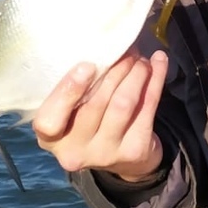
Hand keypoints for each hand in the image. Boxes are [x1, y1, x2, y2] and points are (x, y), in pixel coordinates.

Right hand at [32, 49, 168, 180]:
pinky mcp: (134, 150)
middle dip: (113, 70)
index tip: (87, 66)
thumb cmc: (86, 121)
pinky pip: (147, 108)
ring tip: (138, 57)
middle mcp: (75, 151)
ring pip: (123, 104)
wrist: (122, 159)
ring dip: (134, 73)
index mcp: (50, 139)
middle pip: (95, 104)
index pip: (49, 121)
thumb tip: (95, 48)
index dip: (68, 92)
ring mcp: (106, 154)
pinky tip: (159, 62)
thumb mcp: (69, 111)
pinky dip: (155, 79)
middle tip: (125, 50)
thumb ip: (72, 90)